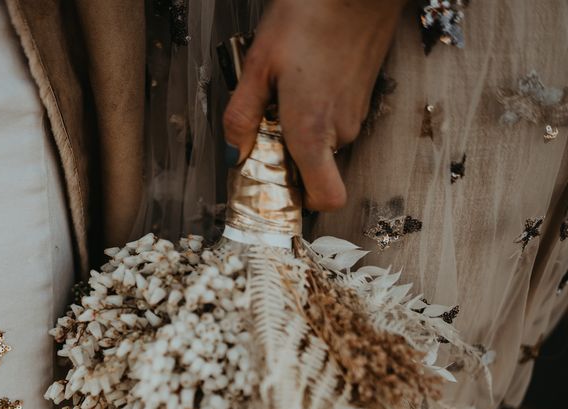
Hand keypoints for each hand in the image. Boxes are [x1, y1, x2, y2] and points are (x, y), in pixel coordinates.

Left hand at [222, 0, 405, 210]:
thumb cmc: (311, 15)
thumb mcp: (258, 65)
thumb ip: (241, 117)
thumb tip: (233, 154)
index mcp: (313, 132)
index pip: (326, 198)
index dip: (301, 203)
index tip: (273, 188)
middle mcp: (341, 130)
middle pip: (313, 170)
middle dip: (285, 153)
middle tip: (265, 119)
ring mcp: (356, 113)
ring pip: (321, 142)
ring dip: (298, 127)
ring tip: (283, 88)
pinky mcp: (362, 96)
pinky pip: (332, 119)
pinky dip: (314, 109)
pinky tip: (302, 77)